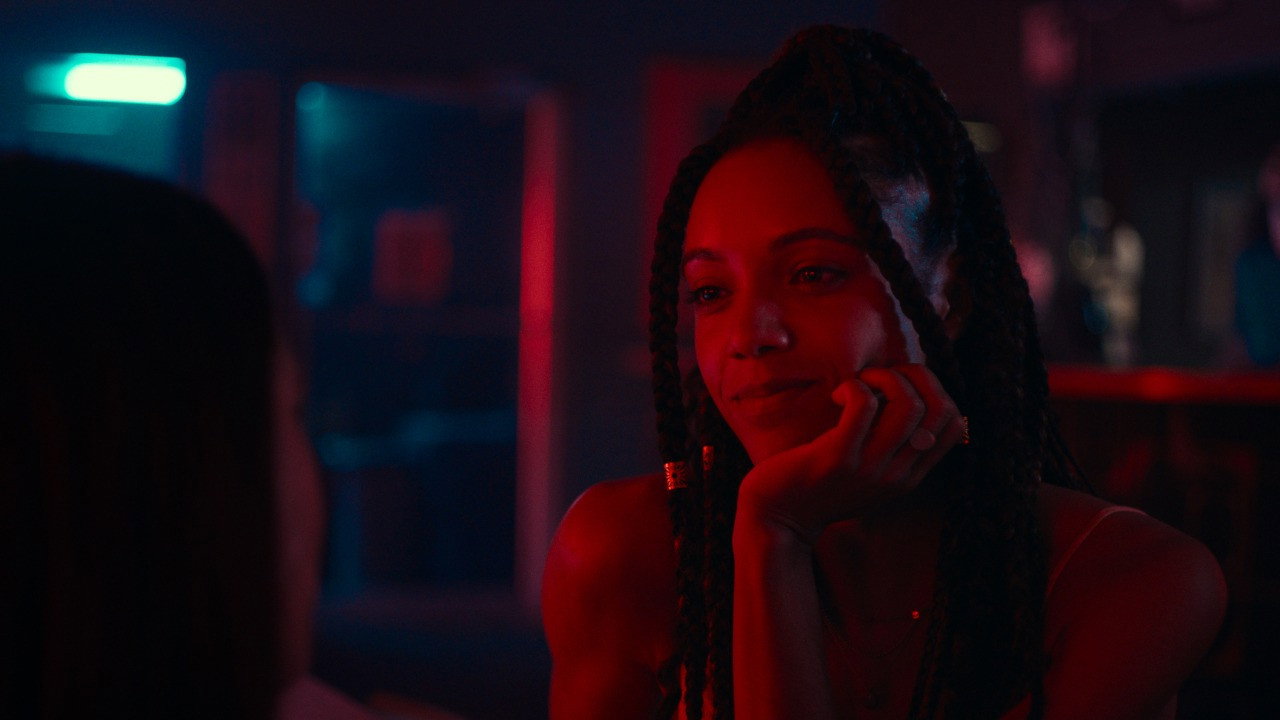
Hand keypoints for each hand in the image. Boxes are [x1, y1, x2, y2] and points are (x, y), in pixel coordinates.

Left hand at [734, 364, 963, 543]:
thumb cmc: (819, 483)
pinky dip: (854, 387)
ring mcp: (869, 468)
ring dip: (885, 377)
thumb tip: (906, 392)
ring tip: (860, 383)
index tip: (902, 385)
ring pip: (908, 404)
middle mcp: (897, 475)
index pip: (955, 425)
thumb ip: (890, 447)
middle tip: (881, 377)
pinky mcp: (838, 458)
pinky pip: (864, 405)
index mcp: (909, 476)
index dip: (935, 390)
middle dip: (916, 376)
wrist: (778, 518)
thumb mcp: (866, 473)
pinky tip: (837, 395)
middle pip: (939, 409)